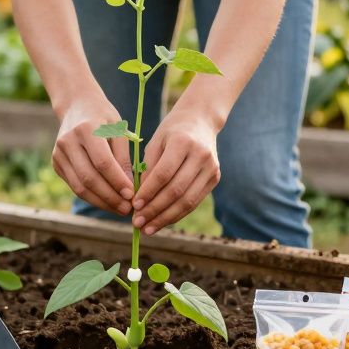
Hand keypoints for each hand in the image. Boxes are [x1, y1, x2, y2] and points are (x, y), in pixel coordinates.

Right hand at [52, 97, 133, 215]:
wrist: (76, 105)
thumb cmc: (103, 117)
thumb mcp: (118, 129)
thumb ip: (123, 158)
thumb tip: (129, 189)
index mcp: (86, 129)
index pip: (102, 162)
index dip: (117, 181)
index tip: (132, 195)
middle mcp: (68, 142)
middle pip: (89, 178)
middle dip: (110, 197)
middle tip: (127, 209)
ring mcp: (58, 154)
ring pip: (79, 187)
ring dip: (101, 202)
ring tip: (119, 209)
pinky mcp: (56, 163)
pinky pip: (74, 186)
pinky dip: (91, 197)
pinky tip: (106, 202)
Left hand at [132, 110, 219, 234]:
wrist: (201, 120)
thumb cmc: (172, 131)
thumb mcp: (155, 142)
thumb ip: (148, 168)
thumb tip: (139, 200)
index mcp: (183, 142)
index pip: (163, 174)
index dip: (148, 192)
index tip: (134, 205)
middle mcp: (201, 156)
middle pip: (176, 190)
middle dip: (155, 210)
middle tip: (137, 222)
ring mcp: (211, 168)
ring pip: (187, 201)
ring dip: (166, 218)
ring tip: (148, 228)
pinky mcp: (215, 178)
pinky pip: (194, 201)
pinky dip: (177, 214)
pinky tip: (162, 221)